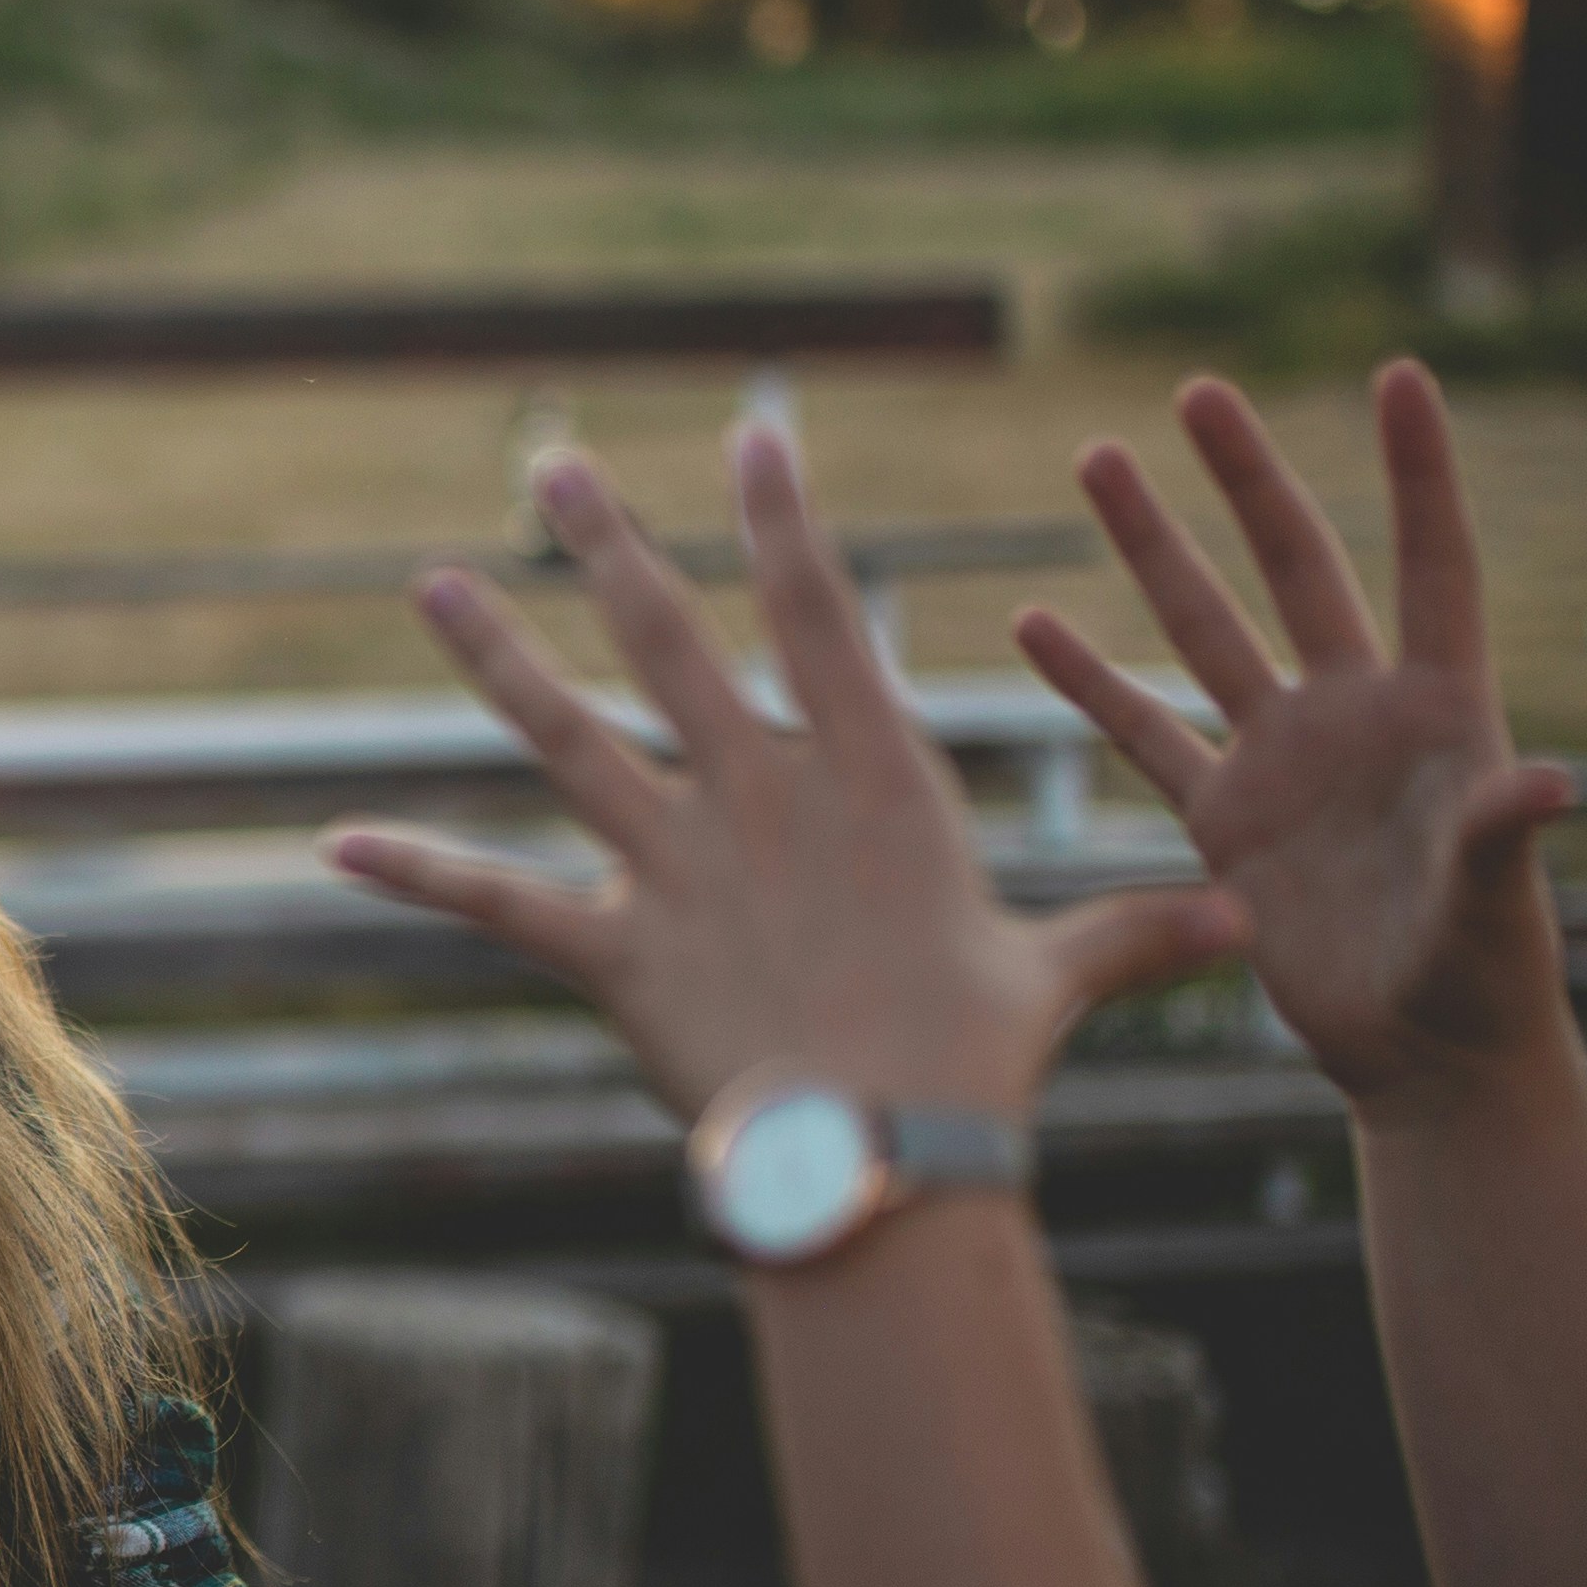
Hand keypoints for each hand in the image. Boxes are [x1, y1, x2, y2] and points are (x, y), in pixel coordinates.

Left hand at [324, 438, 1243, 1121]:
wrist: (881, 1155)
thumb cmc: (975, 1065)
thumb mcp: (1062, 977)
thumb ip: (1139, 934)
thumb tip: (1250, 925)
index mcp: (868, 778)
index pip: (819, 611)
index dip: (781, 514)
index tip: (751, 430)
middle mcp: (759, 795)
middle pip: (669, 640)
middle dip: (605, 544)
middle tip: (546, 462)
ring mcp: (675, 864)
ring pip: (564, 735)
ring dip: (494, 658)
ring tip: (432, 584)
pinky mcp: (612, 948)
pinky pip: (496, 901)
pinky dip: (416, 871)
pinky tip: (335, 842)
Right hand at [1015, 365, 1574, 1115]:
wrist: (1427, 1056)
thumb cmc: (1489, 978)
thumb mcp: (1499, 905)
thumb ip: (1503, 837)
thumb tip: (1552, 783)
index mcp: (1441, 711)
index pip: (1430, 566)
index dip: (1419, 474)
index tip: (1400, 375)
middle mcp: (1355, 713)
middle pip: (1294, 568)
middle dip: (1246, 479)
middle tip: (1198, 392)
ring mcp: (1283, 758)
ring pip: (1203, 628)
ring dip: (1149, 546)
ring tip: (1096, 458)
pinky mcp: (1224, 820)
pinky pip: (1143, 732)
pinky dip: (1088, 680)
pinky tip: (1033, 622)